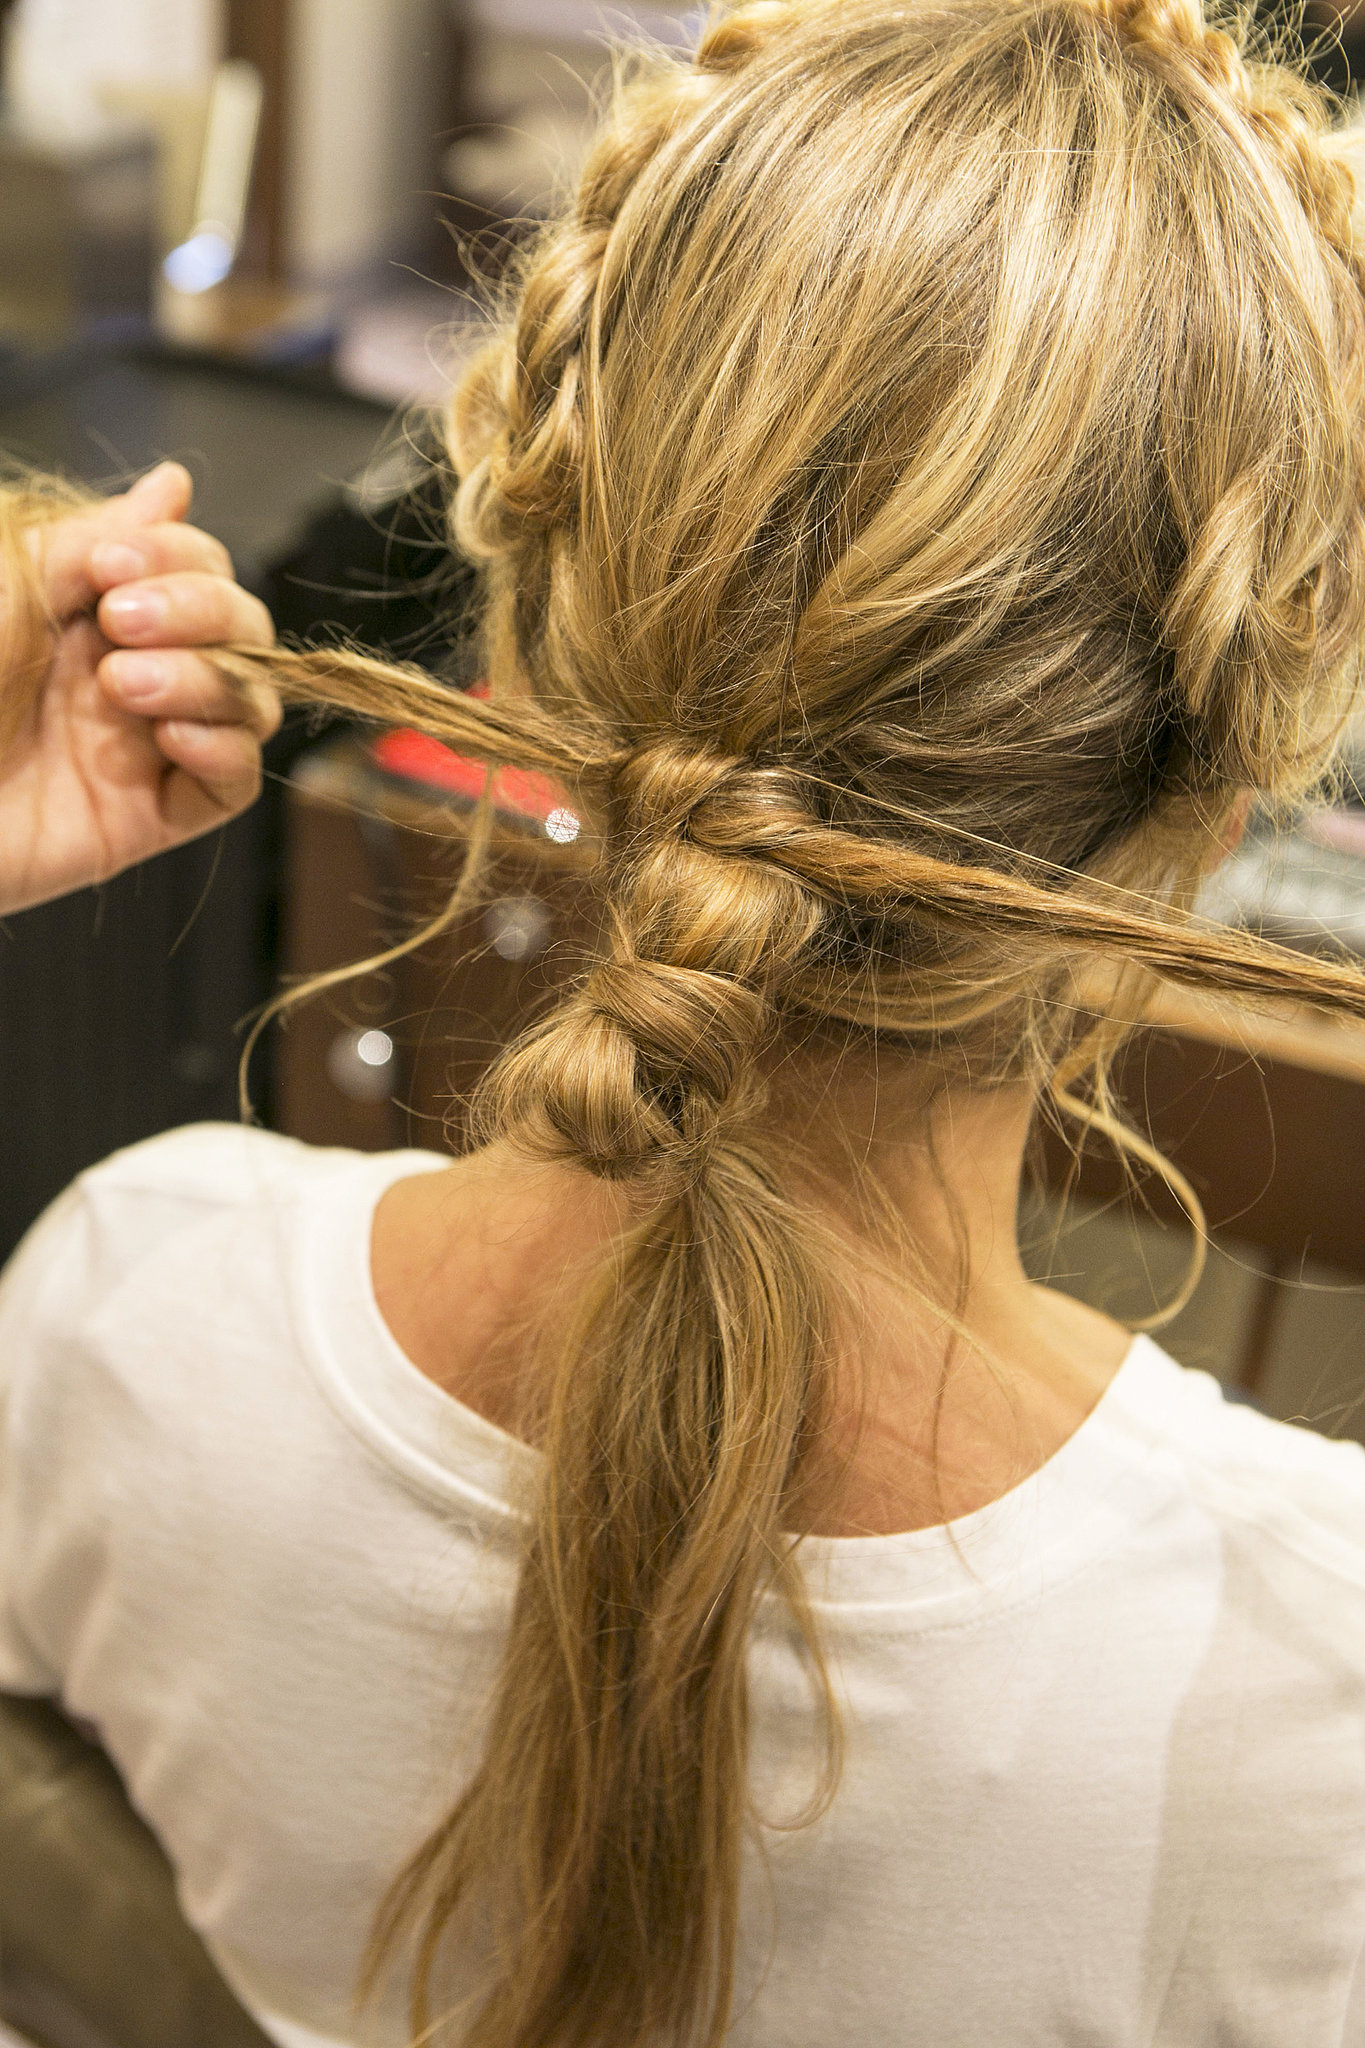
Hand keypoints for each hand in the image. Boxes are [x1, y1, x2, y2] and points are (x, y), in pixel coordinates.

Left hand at [0, 462, 279, 915]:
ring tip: (123, 686)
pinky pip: (235, 780)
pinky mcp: (152, 814)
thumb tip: (174, 484)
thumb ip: (89, 539)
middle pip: (238, 624)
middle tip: (121, 622)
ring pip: (247, 696)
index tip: (110, 569)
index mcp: (88, 607)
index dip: (176, 556)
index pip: (193, 564)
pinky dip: (224, 748)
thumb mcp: (3, 586)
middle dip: (200, 610)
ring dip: (208, 677)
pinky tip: (170, 736)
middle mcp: (128, 668)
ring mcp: (144, 741)